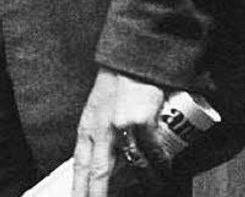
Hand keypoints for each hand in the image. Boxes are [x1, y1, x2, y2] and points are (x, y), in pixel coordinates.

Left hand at [71, 68, 164, 196]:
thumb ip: (97, 135)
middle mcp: (100, 130)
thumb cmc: (114, 85)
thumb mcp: (96, 111)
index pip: (80, 165)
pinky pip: (153, 151)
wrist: (129, 61)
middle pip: (98, 171)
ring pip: (131, 164)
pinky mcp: (142, 121)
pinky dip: (160, 163)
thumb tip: (103, 161)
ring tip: (148, 187)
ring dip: (142, 180)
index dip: (79, 187)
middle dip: (97, 194)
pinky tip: (164, 169)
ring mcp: (120, 127)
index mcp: (86, 128)